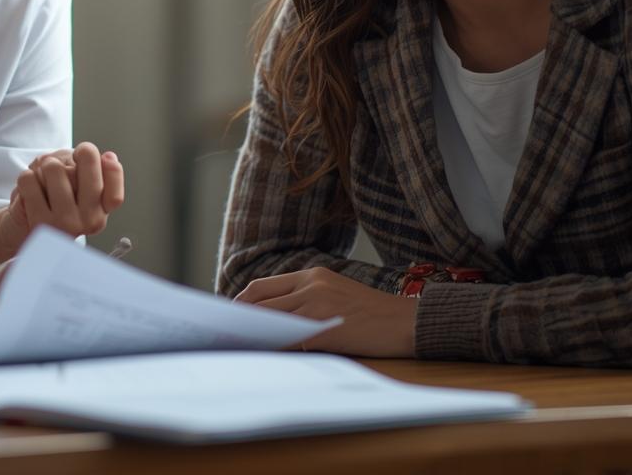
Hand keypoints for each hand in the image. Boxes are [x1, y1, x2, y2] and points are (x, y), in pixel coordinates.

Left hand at [0, 142, 125, 257]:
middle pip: (88, 168)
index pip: (116, 190)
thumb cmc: (55, 206)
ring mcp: (65, 222)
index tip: (105, 157)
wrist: (24, 232)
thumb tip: (110, 158)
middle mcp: (88, 221)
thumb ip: (96, 174)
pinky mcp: (39, 221)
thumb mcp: (81, 191)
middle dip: (79, 153)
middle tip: (73, 157)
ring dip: (46, 165)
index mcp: (101, 213)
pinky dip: (27, 177)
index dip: (113, 170)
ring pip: (55, 168)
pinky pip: (30, 179)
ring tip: (45, 177)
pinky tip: (30, 188)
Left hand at [235, 267, 416, 356]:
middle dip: (239, 320)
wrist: (407, 322)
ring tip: (237, 347)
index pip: (262, 287)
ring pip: (270, 319)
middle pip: (259, 301)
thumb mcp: (336, 295)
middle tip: (224, 336)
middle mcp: (311, 284)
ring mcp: (317, 303)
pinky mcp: (326, 326)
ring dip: (252, 334)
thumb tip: (269, 323)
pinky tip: (263, 355)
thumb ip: (304, 301)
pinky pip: (289, 338)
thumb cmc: (372, 314)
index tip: (229, 320)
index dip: (241, 304)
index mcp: (311, 275)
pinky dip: (273, 346)